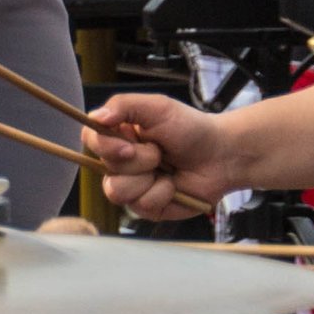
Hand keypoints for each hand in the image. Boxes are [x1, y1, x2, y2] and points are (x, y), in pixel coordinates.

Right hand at [84, 89, 236, 219]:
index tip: (129, 144)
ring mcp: (132, 187)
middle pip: (105, 168)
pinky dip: (162, 194)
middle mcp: (121, 162)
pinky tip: (174, 185)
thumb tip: (95, 117)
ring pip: (117, 191)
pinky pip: (141, 206)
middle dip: (138, 160)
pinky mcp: (147, 207)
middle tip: (159, 152)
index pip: (90, 140)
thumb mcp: (157, 107)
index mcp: (119, 135)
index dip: (104, 146)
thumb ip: (122, 106)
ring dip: (147, 179)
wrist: (222, 155)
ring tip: (166, 169)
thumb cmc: (191, 128)